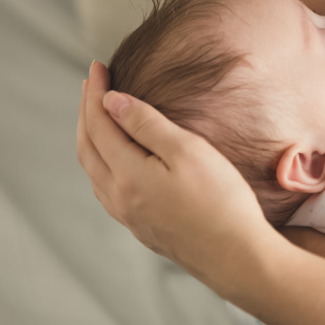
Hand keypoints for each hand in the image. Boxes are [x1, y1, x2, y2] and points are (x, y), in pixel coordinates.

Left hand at [76, 62, 275, 289]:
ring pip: (94, 171)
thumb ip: (146, 124)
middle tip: (92, 84)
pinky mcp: (144, 229)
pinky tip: (115, 160)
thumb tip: (111, 102)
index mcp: (127, 175)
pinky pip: (107, 190)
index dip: (95, 93)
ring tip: (98, 116)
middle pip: (88, 148)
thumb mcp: (188, 151)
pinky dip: (103, 163)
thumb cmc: (221, 202)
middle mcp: (120, 198)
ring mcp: (130, 217)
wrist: (237, 257)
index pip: (99, 124)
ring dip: (91, 138)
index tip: (97, 67)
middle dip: (87, 112)